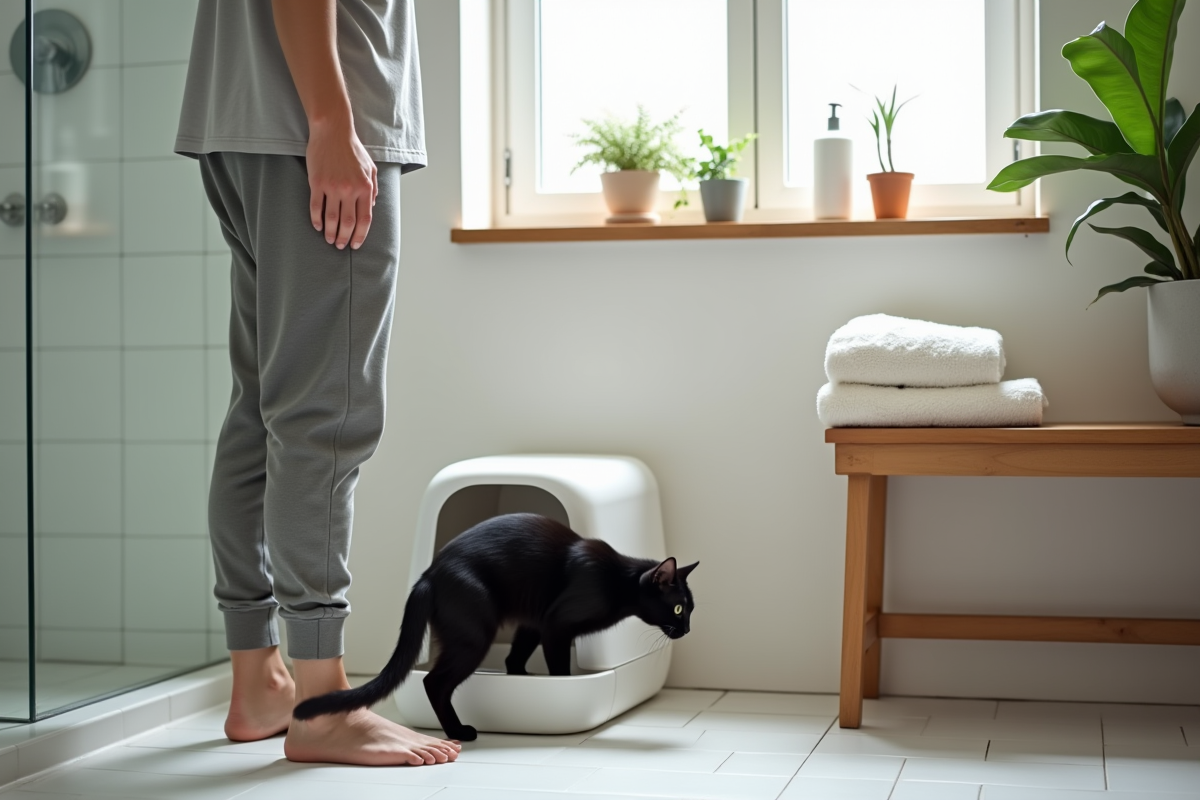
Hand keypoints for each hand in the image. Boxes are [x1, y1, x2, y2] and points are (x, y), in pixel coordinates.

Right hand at [306, 119, 378, 249]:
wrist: (332, 130)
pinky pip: (316, 207)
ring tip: (329, 240)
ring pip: (331, 218)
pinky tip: (317, 226)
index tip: (356, 244)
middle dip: (345, 238)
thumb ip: (373, 188)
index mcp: (365, 187)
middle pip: (348, 222)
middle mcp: (350, 189)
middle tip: (340, 245)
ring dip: (330, 232)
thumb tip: (371, 206)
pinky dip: (316, 219)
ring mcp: (332, 187)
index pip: (364, 219)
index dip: (360, 235)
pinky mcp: (316, 183)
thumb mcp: (370, 168)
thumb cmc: (352, 149)